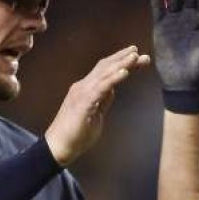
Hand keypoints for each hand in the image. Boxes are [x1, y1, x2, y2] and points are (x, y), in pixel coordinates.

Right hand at [44, 46, 149, 165]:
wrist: (59, 147)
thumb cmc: (76, 134)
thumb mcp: (95, 114)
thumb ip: (103, 100)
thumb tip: (112, 90)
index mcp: (86, 89)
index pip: (105, 71)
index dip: (120, 63)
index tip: (136, 57)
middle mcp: (83, 87)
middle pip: (105, 67)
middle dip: (123, 58)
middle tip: (139, 51)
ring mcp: (82, 93)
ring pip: (104, 73)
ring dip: (121, 64)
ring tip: (135, 56)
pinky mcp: (83, 103)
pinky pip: (101, 88)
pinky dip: (113, 78)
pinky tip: (125, 72)